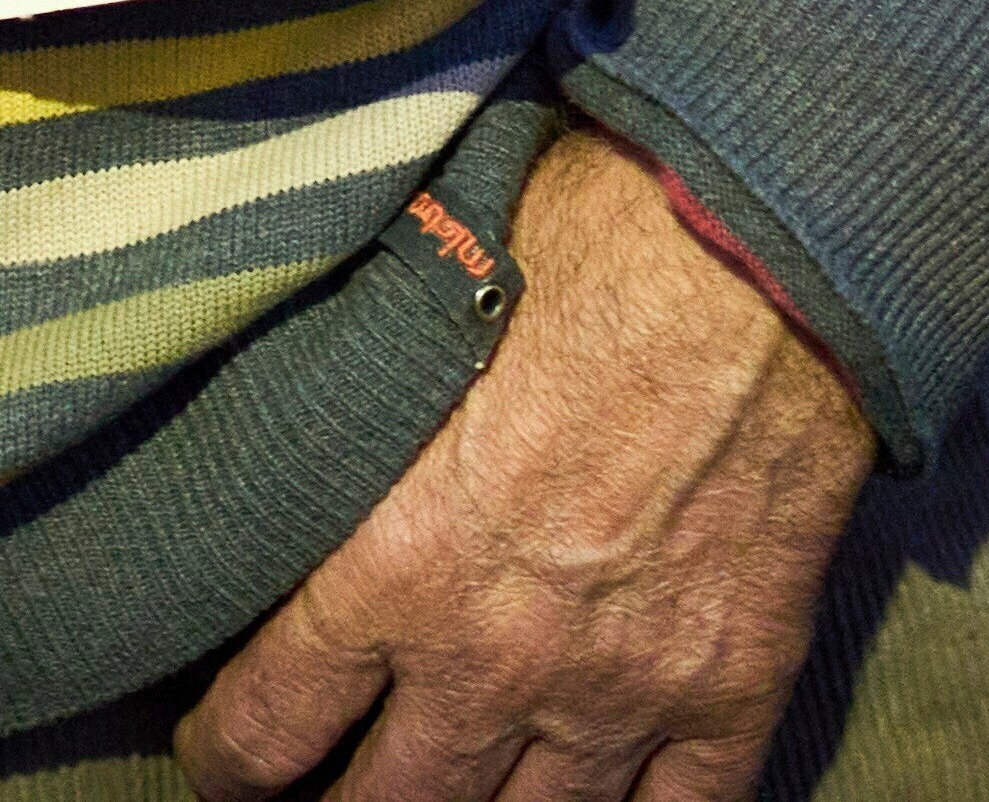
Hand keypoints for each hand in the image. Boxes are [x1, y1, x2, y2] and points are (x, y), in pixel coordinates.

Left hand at [179, 135, 869, 801]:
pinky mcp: (729, 692)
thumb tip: (301, 393)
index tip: (222, 754)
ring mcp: (617, 692)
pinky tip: (605, 798)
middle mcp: (492, 659)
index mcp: (392, 567)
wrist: (765, 258)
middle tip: (332, 792)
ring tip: (458, 797)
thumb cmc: (584, 243)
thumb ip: (358, 399)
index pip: (265, 727)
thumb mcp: (417, 306)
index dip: (228, 757)